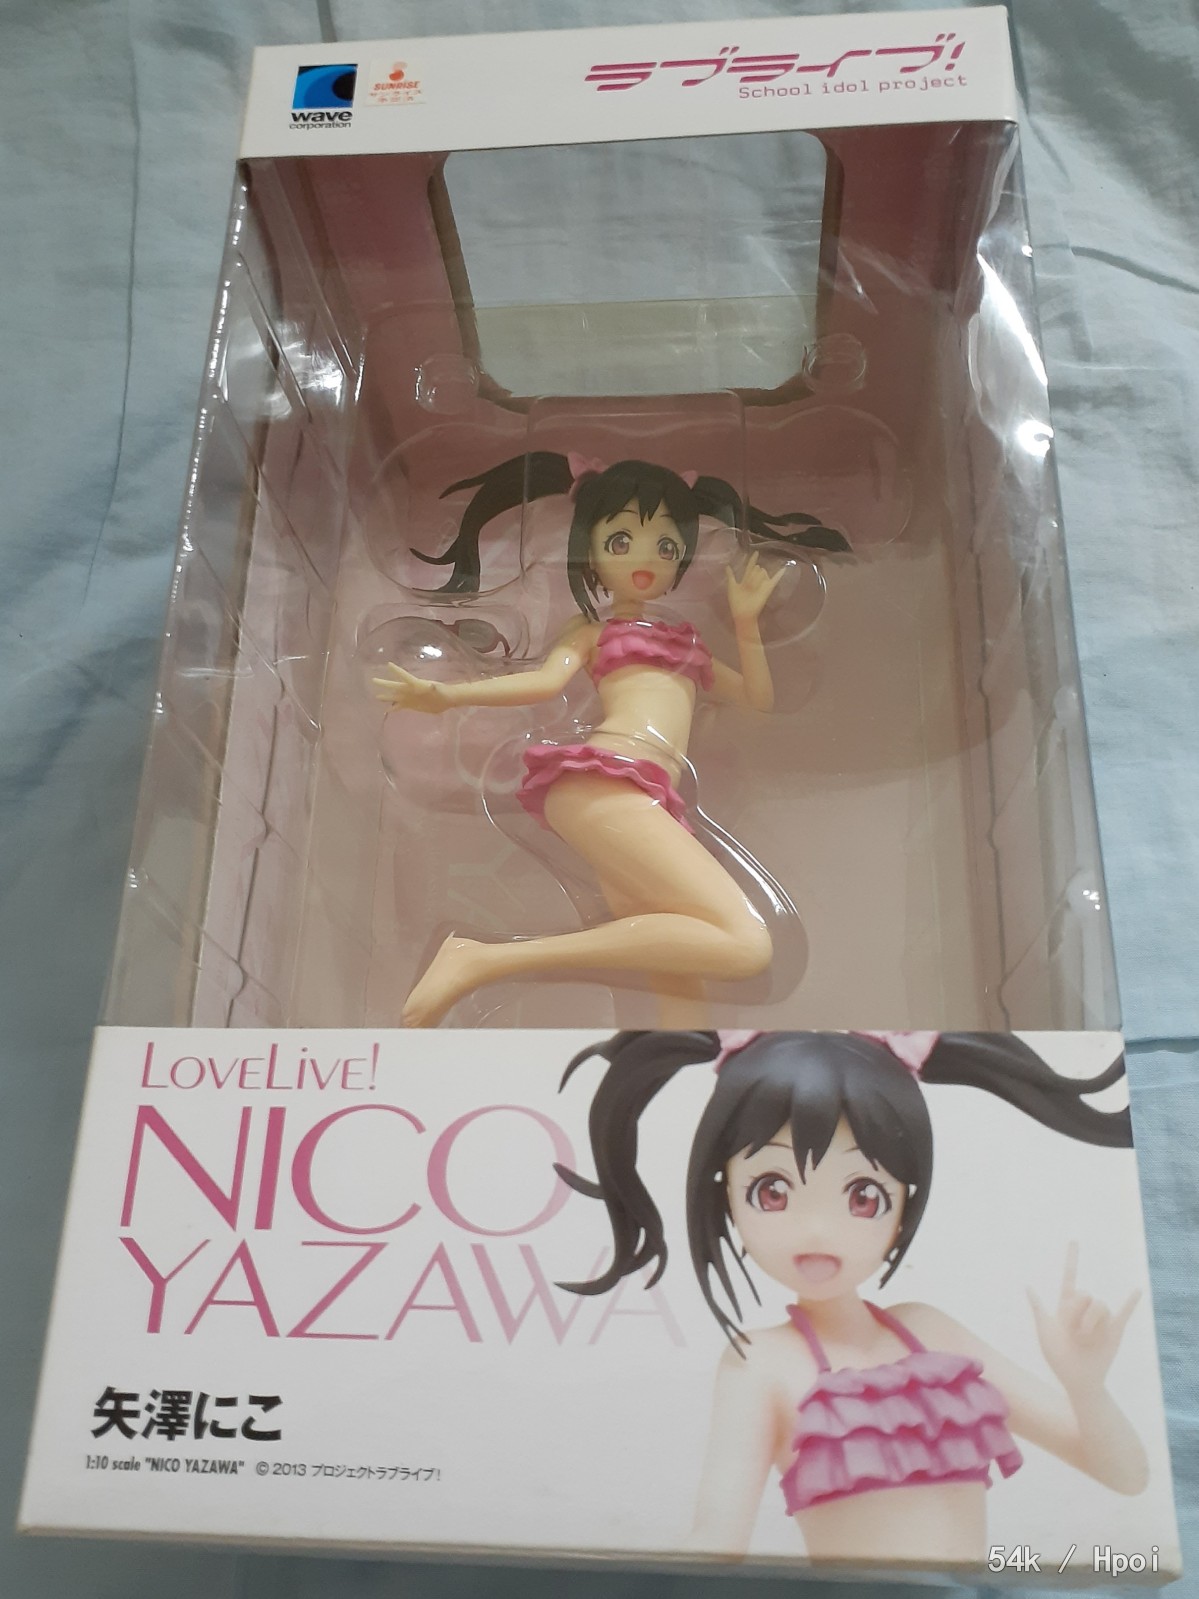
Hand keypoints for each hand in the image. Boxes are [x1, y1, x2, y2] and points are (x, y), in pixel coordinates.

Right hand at [371, 662, 454, 714]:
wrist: (446, 699)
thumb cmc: (443, 692)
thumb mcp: (438, 689)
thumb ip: (433, 688)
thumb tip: (431, 685)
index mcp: (416, 684)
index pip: (404, 676)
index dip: (396, 671)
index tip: (388, 664)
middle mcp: (410, 690)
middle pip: (395, 686)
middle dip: (385, 683)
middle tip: (373, 680)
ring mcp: (410, 697)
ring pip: (395, 696)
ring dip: (386, 697)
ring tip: (376, 697)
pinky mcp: (411, 705)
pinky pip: (400, 706)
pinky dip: (393, 708)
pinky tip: (386, 711)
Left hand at [726, 551, 784, 625]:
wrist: (744, 613)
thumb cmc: (736, 601)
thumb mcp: (731, 587)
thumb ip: (730, 576)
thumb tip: (727, 566)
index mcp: (746, 580)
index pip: (750, 566)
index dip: (753, 559)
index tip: (756, 552)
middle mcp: (756, 580)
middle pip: (756, 569)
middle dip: (751, 575)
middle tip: (748, 587)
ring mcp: (763, 584)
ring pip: (761, 572)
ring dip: (756, 578)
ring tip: (752, 589)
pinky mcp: (769, 588)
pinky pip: (776, 579)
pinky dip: (780, 574)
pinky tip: (785, 567)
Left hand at [1028, 1243, 1139, 1399]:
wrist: (1078, 1380)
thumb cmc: (1058, 1357)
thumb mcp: (1045, 1331)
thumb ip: (1039, 1308)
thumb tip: (1027, 1286)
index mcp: (1067, 1306)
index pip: (1070, 1278)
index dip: (1072, 1259)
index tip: (1074, 1240)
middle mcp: (1085, 1309)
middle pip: (1084, 1294)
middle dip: (1076, 1313)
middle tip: (1072, 1333)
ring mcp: (1100, 1319)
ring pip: (1099, 1306)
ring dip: (1090, 1324)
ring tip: (1085, 1340)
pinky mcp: (1114, 1330)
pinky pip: (1124, 1313)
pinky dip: (1130, 1301)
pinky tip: (1137, 1290)